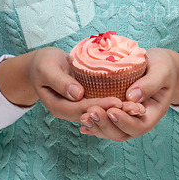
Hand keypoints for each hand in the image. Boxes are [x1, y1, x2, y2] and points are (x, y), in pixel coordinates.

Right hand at [0, 47, 122, 122]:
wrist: (41, 63)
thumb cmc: (42, 63)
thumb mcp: (47, 68)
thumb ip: (60, 81)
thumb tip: (77, 94)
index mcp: (59, 107)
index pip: (81, 110)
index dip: (99, 106)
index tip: (117, 101)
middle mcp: (70, 111)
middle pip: (94, 115)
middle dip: (114, 112)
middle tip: (134, 107)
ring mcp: (79, 106)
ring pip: (100, 112)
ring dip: (118, 110)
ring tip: (137, 106)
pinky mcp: (86, 99)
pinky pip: (101, 102)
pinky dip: (114, 101)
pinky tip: (131, 98)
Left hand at [78, 48, 178, 140]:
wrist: (159, 65)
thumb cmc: (163, 67)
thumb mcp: (161, 71)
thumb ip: (150, 84)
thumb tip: (131, 97)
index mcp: (152, 113)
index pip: (139, 126)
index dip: (125, 122)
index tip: (112, 111)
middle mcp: (139, 120)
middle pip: (122, 133)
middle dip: (106, 125)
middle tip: (92, 112)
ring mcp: (127, 118)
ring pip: (111, 131)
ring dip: (97, 126)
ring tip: (83, 116)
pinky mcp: (117, 111)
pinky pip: (105, 122)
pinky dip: (94, 124)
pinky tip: (82, 121)